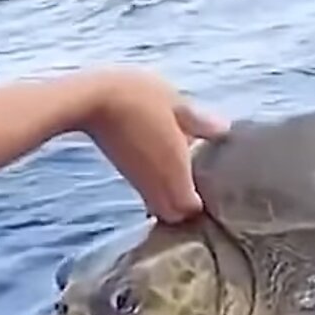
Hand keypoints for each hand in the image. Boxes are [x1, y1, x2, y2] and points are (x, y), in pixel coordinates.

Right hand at [82, 68, 229, 222]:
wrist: (90, 99)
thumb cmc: (138, 98)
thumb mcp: (176, 104)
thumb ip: (200, 123)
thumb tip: (224, 130)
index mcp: (175, 173)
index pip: (192, 210)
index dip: (205, 204)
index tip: (216, 190)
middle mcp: (156, 185)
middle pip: (175, 215)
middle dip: (187, 207)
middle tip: (203, 185)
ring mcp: (138, 181)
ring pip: (159, 205)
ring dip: (172, 197)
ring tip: (186, 175)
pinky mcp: (124, 172)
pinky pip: (147, 192)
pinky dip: (158, 186)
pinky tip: (165, 163)